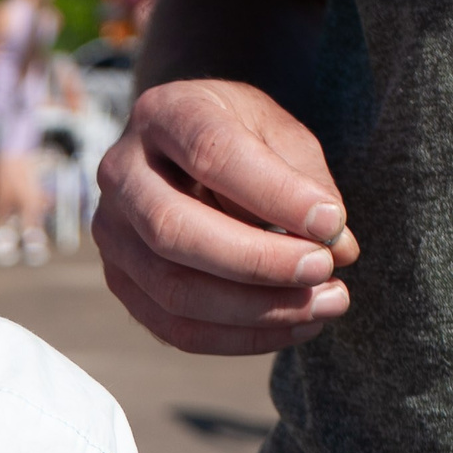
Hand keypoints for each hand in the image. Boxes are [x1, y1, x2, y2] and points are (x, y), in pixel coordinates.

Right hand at [93, 79, 357, 354]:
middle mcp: (120, 173)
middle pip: (174, 230)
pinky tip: (297, 327)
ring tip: (326, 303)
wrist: (185, 155)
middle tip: (324, 269)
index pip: (211, 155)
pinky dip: (242, 338)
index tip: (332, 222)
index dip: (273, 194)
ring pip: (174, 290)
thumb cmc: (242, 139)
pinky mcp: (122, 283)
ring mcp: (112, 235)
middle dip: (257, 261)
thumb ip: (308, 182)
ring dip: (257, 310)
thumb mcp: (279, 133)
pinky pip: (176, 329)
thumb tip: (339, 249)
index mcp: (163, 114)